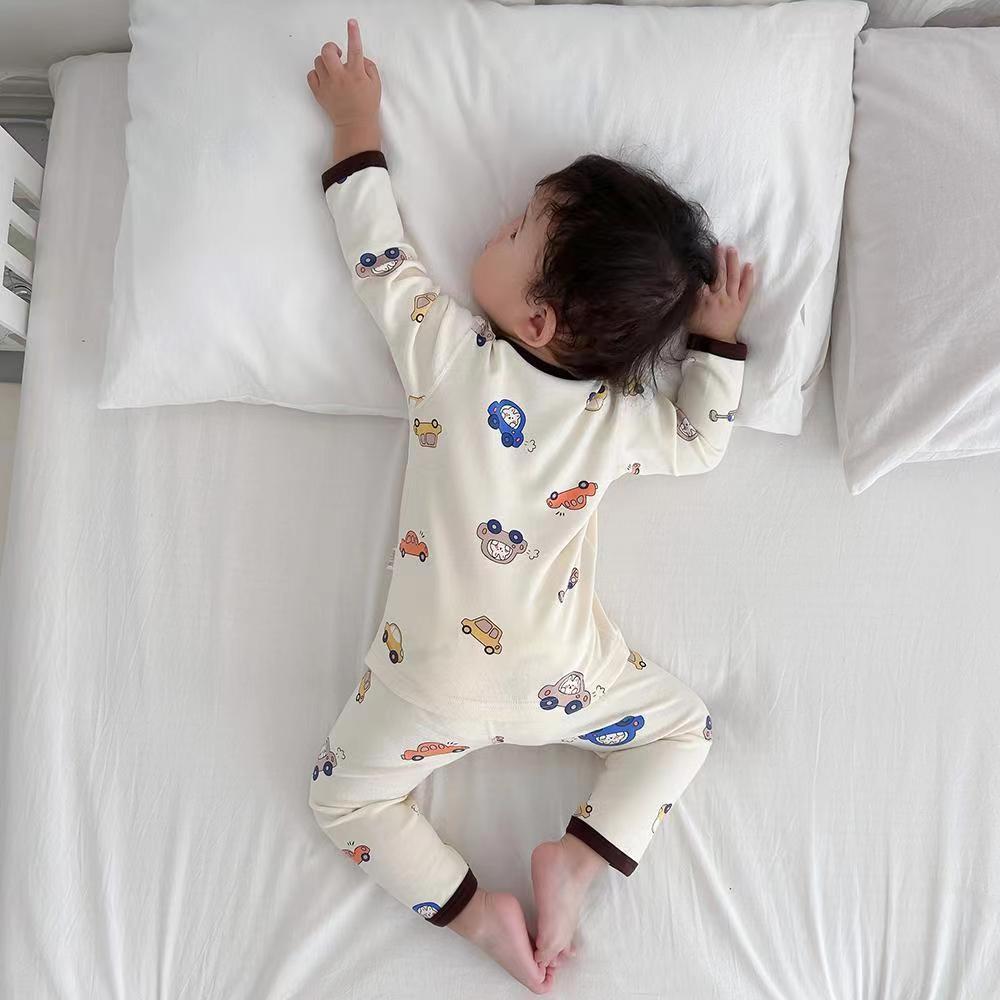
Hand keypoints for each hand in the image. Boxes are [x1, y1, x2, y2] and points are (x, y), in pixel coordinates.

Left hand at [307, 20, 381, 159]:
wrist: (355, 125)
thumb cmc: (366, 104)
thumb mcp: (376, 84)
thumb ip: (368, 66)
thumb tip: (358, 57)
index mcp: (356, 74)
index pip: (355, 49)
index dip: (353, 33)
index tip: (351, 23)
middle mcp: (340, 78)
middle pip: (327, 51)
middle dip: (331, 48)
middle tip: (337, 54)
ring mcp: (328, 85)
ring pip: (318, 61)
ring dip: (325, 62)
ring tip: (332, 70)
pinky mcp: (319, 93)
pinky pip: (311, 75)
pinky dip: (317, 74)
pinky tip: (325, 78)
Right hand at [688, 245, 753, 343]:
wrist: (713, 343)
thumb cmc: (698, 327)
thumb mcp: (688, 311)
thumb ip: (690, 295)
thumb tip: (689, 278)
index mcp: (702, 300)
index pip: (702, 278)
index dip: (703, 265)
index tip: (701, 254)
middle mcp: (718, 298)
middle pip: (718, 274)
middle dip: (718, 259)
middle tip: (718, 246)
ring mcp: (731, 301)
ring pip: (732, 278)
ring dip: (732, 262)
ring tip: (732, 249)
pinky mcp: (741, 305)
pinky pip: (746, 289)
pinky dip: (748, 277)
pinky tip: (749, 265)